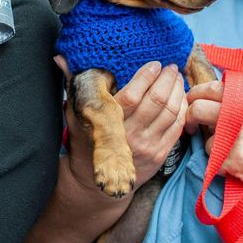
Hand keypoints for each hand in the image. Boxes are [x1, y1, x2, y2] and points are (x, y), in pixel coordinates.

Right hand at [59, 57, 186, 196]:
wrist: (96, 185)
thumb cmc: (84, 143)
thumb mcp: (74, 115)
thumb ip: (72, 85)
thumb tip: (60, 57)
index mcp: (108, 124)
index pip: (132, 96)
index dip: (146, 77)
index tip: (154, 64)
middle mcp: (129, 136)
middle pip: (156, 101)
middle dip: (167, 80)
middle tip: (170, 67)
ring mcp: (146, 147)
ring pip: (171, 113)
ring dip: (177, 91)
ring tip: (176, 78)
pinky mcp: (159, 155)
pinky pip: (177, 127)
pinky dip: (182, 109)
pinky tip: (180, 97)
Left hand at [186, 80, 242, 208]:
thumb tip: (215, 98)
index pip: (211, 88)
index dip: (195, 94)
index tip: (190, 101)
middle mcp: (241, 114)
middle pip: (198, 109)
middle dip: (189, 118)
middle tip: (190, 126)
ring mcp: (235, 138)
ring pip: (207, 142)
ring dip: (215, 150)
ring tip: (238, 156)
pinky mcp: (232, 161)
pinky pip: (214, 163)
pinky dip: (223, 169)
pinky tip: (242, 169)